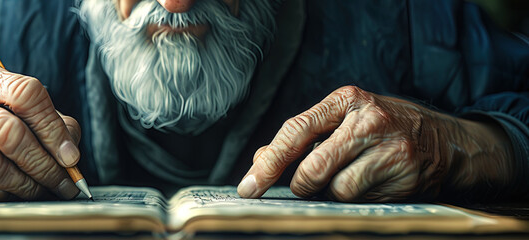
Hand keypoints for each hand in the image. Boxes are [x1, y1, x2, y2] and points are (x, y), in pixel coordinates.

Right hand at [0, 63, 81, 200]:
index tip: (70, 157)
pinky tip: (19, 192)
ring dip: (27, 183)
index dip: (51, 128)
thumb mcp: (34, 115)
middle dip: (43, 162)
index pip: (24, 93)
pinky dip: (7, 195)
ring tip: (44, 189)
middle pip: (8, 131)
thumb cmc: (10, 123)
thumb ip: (58, 128)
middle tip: (64, 181)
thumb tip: (69, 157)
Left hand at [237, 86, 514, 201]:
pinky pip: (361, 202)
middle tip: (307, 184)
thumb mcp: (341, 121)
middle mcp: (369, 120)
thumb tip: (259, 163)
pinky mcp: (406, 176)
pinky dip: (358, 200)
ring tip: (352, 176)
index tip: (248, 187)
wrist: (445, 141)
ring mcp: (391, 149)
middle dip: (302, 184)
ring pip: (336, 190)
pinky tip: (373, 184)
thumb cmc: (379, 130)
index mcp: (346, 100)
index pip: (295, 130)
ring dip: (333, 193)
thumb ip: (300, 139)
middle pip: (312, 168)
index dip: (269, 163)